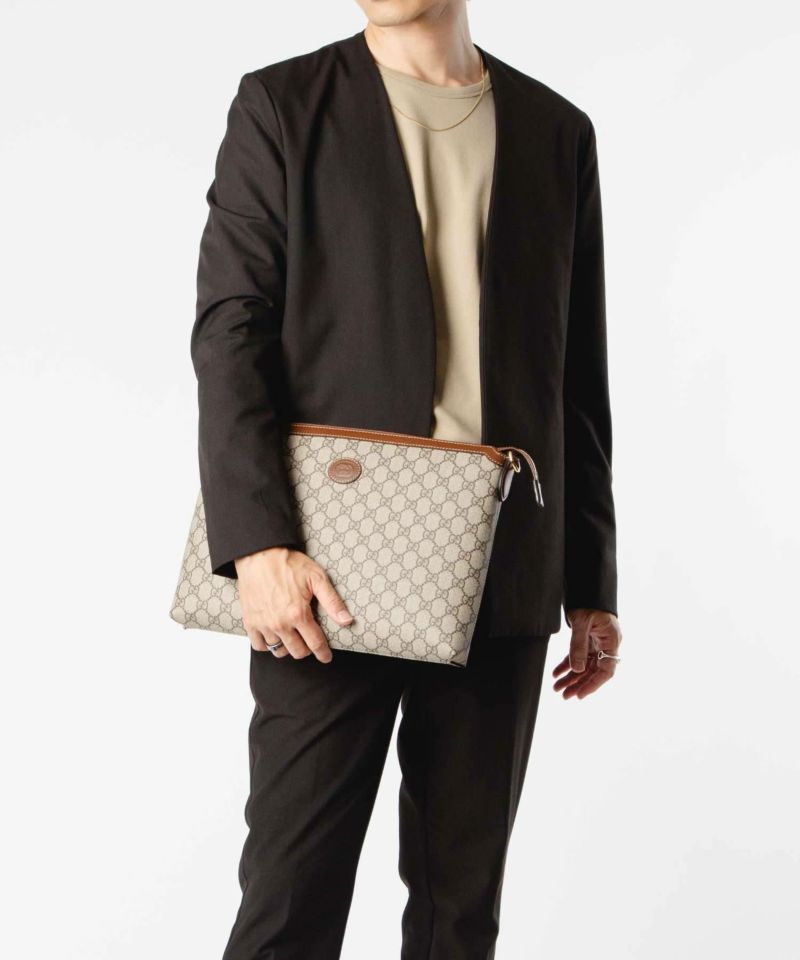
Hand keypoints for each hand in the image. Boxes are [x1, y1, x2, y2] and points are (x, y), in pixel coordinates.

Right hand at [234, 546, 353, 661]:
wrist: (259, 555)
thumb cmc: (288, 564)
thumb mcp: (317, 578)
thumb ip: (332, 601)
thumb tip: (347, 621)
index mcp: (298, 614)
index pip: (315, 644)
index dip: (323, 653)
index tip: (326, 657)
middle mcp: (280, 623)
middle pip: (297, 652)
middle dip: (307, 649)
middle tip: (309, 641)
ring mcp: (263, 624)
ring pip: (278, 651)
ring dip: (288, 647)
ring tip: (293, 638)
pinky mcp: (250, 622)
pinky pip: (259, 645)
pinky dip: (267, 645)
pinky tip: (275, 636)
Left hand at [552, 608, 621, 699]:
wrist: (587, 586)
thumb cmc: (588, 601)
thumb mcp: (582, 623)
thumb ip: (579, 645)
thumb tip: (578, 669)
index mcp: (611, 641)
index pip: (606, 670)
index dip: (593, 684)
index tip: (580, 695)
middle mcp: (606, 645)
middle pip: (593, 671)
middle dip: (578, 684)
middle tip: (563, 695)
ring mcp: (597, 643)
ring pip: (585, 665)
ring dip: (571, 677)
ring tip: (557, 687)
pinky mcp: (588, 639)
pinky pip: (578, 656)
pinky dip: (567, 664)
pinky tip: (557, 673)